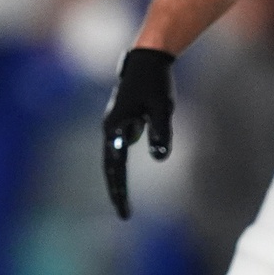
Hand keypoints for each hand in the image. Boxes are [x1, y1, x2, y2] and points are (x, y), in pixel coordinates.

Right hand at [101, 48, 175, 218]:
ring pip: (120, 155)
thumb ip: (161, 132)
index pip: (115, 168)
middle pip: (112, 168)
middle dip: (118, 190)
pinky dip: (133, 151)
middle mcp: (111, 130)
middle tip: (125, 215)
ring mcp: (116, 127)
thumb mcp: (162, 108)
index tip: (124, 213)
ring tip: (129, 191)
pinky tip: (146, 124)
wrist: (147, 60)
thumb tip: (159, 157)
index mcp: (115, 129)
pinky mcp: (124, 123)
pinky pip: (127, 144)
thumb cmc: (154, 82)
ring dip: (123, 174)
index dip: (119, 191)